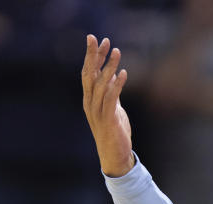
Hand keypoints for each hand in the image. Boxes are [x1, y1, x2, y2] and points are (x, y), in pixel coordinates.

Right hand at [81, 34, 133, 176]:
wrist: (115, 156)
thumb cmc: (115, 132)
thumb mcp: (114, 108)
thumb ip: (111, 92)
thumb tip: (112, 75)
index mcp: (90, 99)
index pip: (89, 73)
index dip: (93, 56)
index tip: (98, 40)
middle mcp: (90, 103)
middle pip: (89, 74)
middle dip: (94, 55)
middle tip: (100, 39)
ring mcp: (97, 112)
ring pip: (100, 84)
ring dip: (108, 66)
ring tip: (117, 51)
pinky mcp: (108, 119)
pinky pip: (111, 98)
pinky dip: (116, 85)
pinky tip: (123, 73)